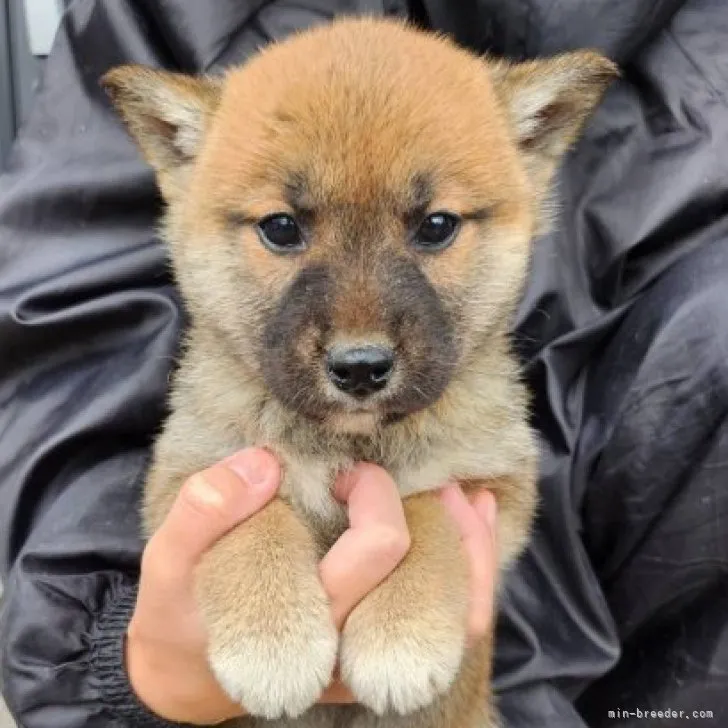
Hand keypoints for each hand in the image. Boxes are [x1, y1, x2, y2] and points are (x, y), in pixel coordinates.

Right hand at [125, 453, 497, 723]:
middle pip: (421, 572)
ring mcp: (372, 658)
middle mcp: (352, 649)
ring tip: (460, 489)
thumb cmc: (181, 610)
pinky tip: (472, 514)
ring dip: (466, 542)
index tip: (345, 471)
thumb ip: (205, 511)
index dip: (373, 496)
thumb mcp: (170, 561)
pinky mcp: (381, 654)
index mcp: (307, 620)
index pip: (373, 553)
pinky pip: (452, 618)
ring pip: (454, 608)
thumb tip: (265, 462)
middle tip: (379, 476)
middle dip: (412, 507)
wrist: (191, 669)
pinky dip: (472, 565)